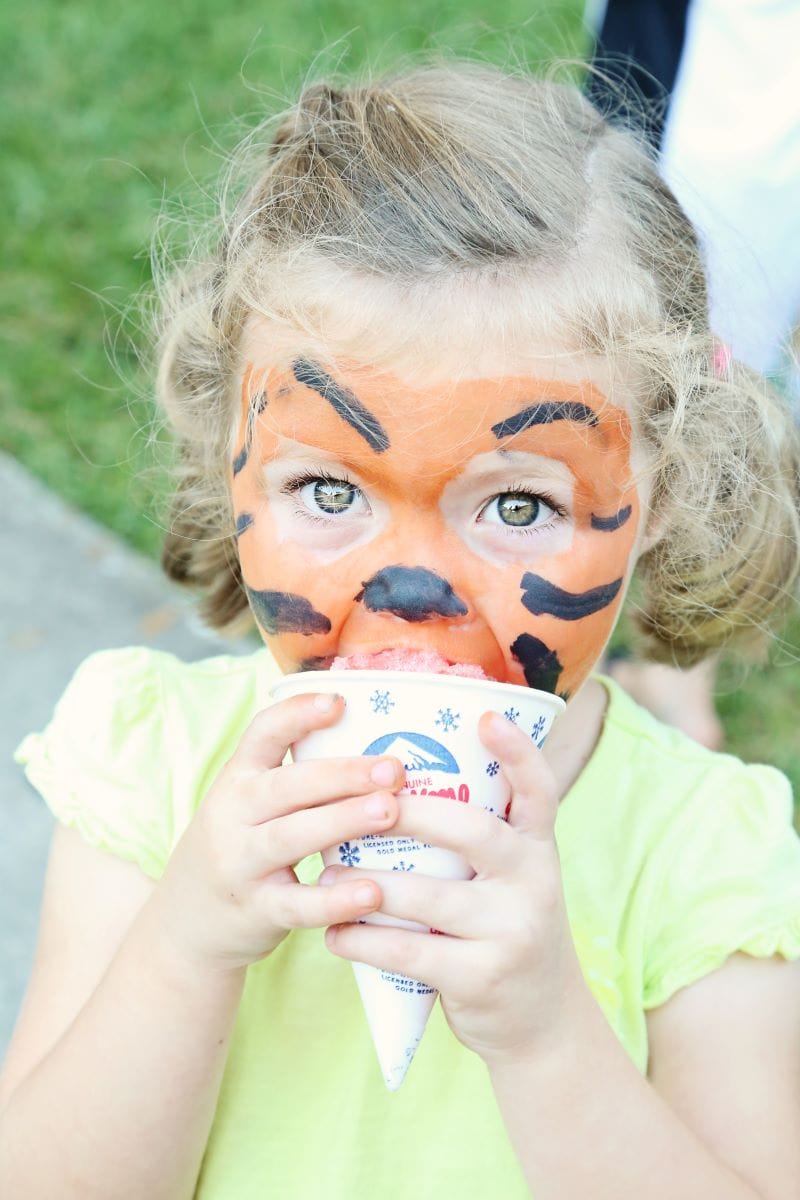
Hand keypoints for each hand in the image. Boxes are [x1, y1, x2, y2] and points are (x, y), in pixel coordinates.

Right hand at [153, 692, 404, 975]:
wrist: (185, 925)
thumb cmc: (240, 847)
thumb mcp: (249, 804)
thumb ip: (297, 777)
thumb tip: (380, 742)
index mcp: (238, 779)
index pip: (262, 734)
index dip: (298, 715)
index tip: (339, 702)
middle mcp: (233, 816)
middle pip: (287, 786)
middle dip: (343, 773)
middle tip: (393, 768)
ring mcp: (240, 864)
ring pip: (291, 837)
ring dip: (342, 821)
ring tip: (389, 811)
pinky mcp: (256, 911)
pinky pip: (298, 905)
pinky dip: (335, 900)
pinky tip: (373, 892)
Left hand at [322, 711, 590, 1065]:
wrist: (540, 1022)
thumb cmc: (503, 928)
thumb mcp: (511, 877)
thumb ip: (478, 836)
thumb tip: (395, 780)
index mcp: (537, 848)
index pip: (539, 790)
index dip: (517, 751)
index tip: (485, 715)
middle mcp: (535, 882)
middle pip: (473, 831)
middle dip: (412, 813)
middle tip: (361, 803)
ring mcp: (512, 931)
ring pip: (429, 896)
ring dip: (369, 883)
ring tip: (328, 872)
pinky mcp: (482, 978)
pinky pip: (409, 952)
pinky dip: (363, 940)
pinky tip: (334, 933)